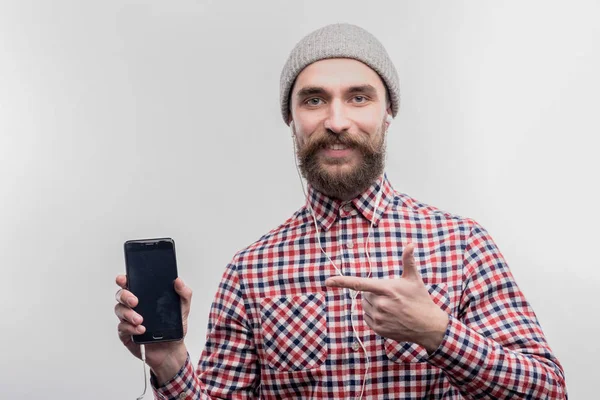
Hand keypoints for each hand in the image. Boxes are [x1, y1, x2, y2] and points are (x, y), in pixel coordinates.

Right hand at [114, 275, 191, 383]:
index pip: (131, 283)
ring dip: (128, 314)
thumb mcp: (183, 308)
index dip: (124, 279)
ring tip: (140, 320)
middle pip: (121, 295)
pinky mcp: (126, 334)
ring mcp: (128, 319)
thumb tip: (178, 281)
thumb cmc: (174, 327)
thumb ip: (184, 293)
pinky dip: (131, 328)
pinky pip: (122, 328)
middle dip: (125, 296)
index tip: (124, 279)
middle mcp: (134, 306)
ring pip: (120, 311)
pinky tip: (141, 330)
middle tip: (135, 301)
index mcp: (145, 296)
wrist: (172, 350)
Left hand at [325, 243, 448, 352]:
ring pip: (365, 306)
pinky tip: (389, 316)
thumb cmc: (420, 299)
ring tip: (391, 307)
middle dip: (373, 293)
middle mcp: (380, 303)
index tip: (328, 281)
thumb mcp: (414, 279)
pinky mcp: (378, 329)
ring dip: (373, 304)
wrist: (428, 326)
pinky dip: (374, 315)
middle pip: (364, 295)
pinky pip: (367, 318)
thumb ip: (408, 261)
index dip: (342, 281)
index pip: (359, 283)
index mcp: (386, 289)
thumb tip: (410, 244)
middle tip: (391, 297)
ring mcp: (379, 318)